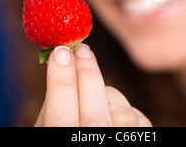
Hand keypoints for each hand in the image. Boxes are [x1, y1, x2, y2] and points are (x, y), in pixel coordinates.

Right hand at [34, 44, 151, 126]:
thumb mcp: (45, 135)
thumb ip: (52, 112)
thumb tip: (64, 72)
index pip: (60, 117)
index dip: (60, 81)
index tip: (60, 51)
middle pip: (95, 113)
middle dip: (87, 74)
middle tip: (80, 48)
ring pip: (122, 113)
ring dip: (108, 94)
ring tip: (96, 93)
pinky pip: (140, 119)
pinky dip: (128, 110)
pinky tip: (115, 113)